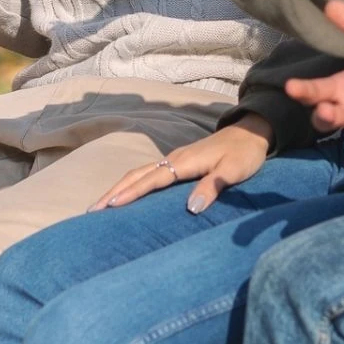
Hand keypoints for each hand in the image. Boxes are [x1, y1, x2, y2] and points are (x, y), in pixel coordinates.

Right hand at [89, 114, 273, 213]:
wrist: (252, 131)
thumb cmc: (245, 153)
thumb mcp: (234, 171)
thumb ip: (212, 187)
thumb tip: (191, 208)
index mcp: (184, 161)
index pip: (152, 179)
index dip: (131, 194)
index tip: (109, 207)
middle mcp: (174, 158)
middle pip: (137, 175)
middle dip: (114, 192)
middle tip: (91, 212)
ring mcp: (175, 159)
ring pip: (140, 173)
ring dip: (119, 188)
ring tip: (100, 206)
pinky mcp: (179, 162)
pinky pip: (148, 173)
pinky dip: (132, 184)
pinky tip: (126, 195)